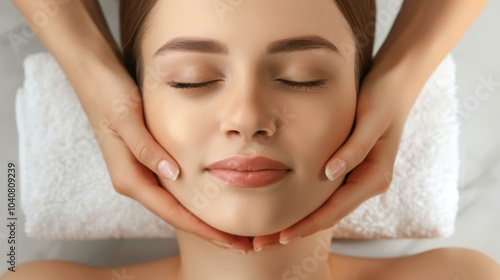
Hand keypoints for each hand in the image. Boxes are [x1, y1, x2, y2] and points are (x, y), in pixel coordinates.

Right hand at [86, 68, 252, 251]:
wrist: (93, 78)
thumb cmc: (109, 94)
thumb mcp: (127, 117)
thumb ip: (147, 148)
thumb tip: (174, 174)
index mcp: (129, 177)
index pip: (172, 212)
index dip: (203, 229)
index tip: (230, 241)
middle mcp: (134, 181)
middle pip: (177, 215)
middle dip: (208, 231)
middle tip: (242, 242)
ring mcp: (140, 173)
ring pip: (176, 205)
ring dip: (204, 218)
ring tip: (233, 229)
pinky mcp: (146, 163)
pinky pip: (174, 190)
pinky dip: (195, 200)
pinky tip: (213, 201)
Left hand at [252, 66, 419, 248]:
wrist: (396, 85)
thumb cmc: (383, 98)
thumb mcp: (370, 120)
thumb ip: (354, 148)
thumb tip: (330, 173)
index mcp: (375, 176)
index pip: (336, 209)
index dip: (308, 224)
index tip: (282, 236)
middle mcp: (369, 183)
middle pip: (330, 215)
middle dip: (299, 229)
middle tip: (264, 242)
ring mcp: (362, 178)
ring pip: (329, 208)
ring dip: (302, 221)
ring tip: (271, 232)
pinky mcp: (354, 170)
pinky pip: (330, 194)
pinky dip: (310, 205)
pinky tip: (290, 208)